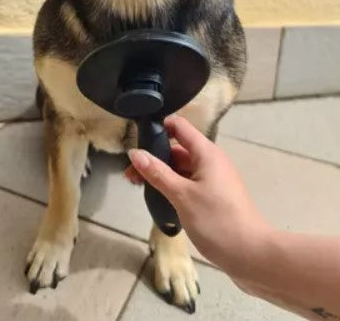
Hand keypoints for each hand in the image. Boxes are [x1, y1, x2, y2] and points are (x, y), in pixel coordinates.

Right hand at [127, 115, 270, 274]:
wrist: (252, 255)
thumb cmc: (217, 220)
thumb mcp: (182, 195)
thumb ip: (157, 173)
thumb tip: (135, 152)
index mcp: (206, 153)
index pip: (179, 126)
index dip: (158, 127)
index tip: (137, 139)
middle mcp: (211, 161)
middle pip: (178, 149)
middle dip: (154, 158)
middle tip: (130, 174)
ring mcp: (214, 180)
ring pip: (182, 169)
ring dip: (162, 175)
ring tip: (139, 188)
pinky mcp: (214, 197)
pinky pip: (189, 184)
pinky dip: (173, 187)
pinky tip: (159, 200)